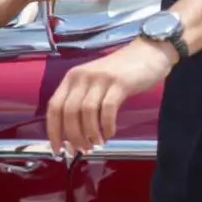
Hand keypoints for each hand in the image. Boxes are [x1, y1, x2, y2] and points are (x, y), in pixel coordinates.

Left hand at [46, 38, 173, 156]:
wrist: (149, 52)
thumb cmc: (120, 72)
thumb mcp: (94, 84)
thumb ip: (82, 103)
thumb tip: (74, 136)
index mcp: (71, 78)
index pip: (54, 107)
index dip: (53, 131)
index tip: (57, 150)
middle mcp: (81, 76)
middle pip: (68, 112)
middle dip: (73, 136)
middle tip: (82, 149)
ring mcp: (100, 78)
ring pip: (86, 112)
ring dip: (91, 133)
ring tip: (97, 143)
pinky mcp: (119, 83)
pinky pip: (107, 109)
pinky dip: (106, 125)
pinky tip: (110, 133)